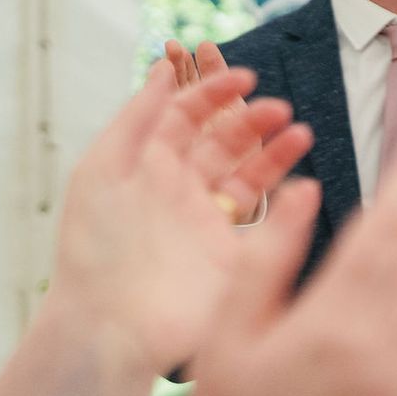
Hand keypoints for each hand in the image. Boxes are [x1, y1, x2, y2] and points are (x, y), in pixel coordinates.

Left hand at [45, 60, 311, 376]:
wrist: (109, 326)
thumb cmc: (95, 248)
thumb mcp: (102, 169)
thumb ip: (136, 117)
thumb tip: (164, 68)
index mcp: (148, 168)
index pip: (189, 118)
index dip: (216, 94)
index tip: (247, 79)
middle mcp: (181, 192)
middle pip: (225, 143)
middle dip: (254, 120)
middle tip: (281, 110)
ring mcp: (209, 224)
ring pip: (251, 176)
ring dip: (276, 150)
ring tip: (301, 133)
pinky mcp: (234, 257)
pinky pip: (267, 221)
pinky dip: (287, 199)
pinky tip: (300, 182)